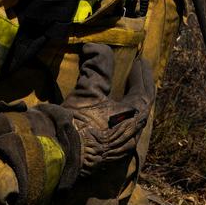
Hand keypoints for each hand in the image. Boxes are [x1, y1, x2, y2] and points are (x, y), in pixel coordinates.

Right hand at [0, 44, 153, 204]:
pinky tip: (109, 115)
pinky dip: (119, 120)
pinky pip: (120, 134)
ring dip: (129, 106)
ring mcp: (119, 149)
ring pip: (131, 123)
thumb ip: (97, 66)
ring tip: (123, 91)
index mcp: (132, 117)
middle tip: (135, 74)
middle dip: (139, 90)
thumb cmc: (77, 124)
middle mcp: (131, 134)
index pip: (144, 92)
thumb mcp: (87, 92)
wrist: (61, 159)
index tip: (139, 60)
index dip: (142, 75)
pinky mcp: (106, 158)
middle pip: (141, 109)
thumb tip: (96, 45)